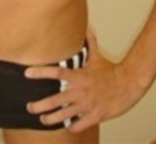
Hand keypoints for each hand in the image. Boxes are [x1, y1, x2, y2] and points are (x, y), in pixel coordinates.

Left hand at [25, 31, 144, 132]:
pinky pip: (78, 125)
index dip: (40, 72)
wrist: (129, 85)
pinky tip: (66, 127)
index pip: (56, 73)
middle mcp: (80, 91)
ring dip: (51, 119)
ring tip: (43, 120)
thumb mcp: (97, 57)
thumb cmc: (111, 71)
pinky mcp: (95, 116)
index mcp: (79, 76)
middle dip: (40, 105)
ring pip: (64, 115)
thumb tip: (86, 28)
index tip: (27, 73)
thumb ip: (89, 44)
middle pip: (55, 99)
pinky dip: (71, 127)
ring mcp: (87, 105)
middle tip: (29, 106)